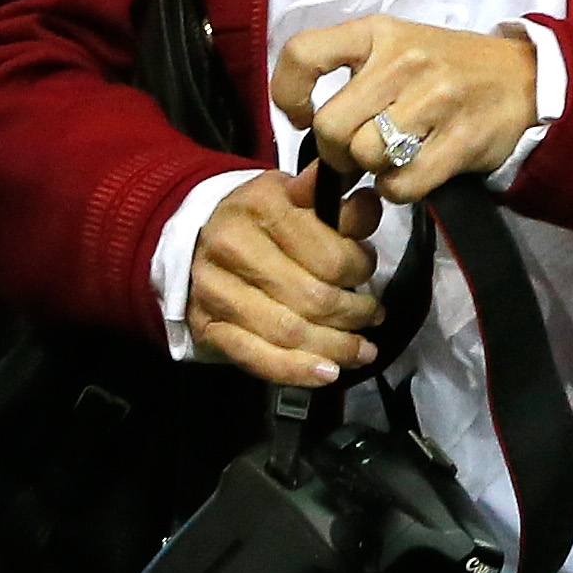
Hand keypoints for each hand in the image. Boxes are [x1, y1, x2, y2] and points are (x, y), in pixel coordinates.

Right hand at [185, 168, 380, 386]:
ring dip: (335, 347)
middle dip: (354, 314)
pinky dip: (296, 370)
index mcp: (263, 206)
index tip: (368, 271)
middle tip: (373, 316)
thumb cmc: (262, 220)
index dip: (361, 269)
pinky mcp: (207, 326)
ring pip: (289, 332)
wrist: (199, 238)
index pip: (330, 255)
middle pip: (312, 298)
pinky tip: (327, 373)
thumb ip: (340, 208)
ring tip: (362, 350)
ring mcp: (216, 290)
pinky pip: (256, 357)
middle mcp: (232, 246)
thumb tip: (369, 205)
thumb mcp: (301, 199)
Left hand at [276, 15, 541, 204]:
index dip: (288, 94)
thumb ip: (349, 95)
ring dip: (372, 170)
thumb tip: (304, 176)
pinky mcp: (462, 137)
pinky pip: (402, 183)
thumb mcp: (396, 55)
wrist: (526, 78)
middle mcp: (404, 59)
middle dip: (336, 152)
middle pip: (331, 126)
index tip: (304, 116)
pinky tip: (414, 173)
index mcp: (378, 32)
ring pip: (365, 156)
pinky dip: (399, 189)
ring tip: (393, 158)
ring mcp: (436, 97)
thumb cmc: (446, 68)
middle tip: (358, 152)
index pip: (304, 54)